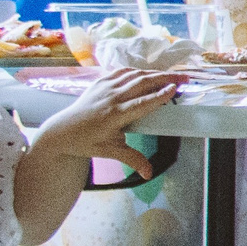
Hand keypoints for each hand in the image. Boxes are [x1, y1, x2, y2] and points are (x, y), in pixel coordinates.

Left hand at [26, 68, 180, 180]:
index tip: (176, 89)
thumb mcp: (110, 152)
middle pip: (142, 83)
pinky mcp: (99, 81)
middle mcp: (111, 98)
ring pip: (134, 75)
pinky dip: (138, 71)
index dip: (160, 95)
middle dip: (166, 78)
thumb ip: (133, 160)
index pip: (142, 103)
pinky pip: (123, 72)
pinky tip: (148, 74)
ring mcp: (104, 87)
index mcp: (114, 115)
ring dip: (155, 73)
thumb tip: (149, 174)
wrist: (61, 131)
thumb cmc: (87, 142)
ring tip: (172, 76)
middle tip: (185, 79)